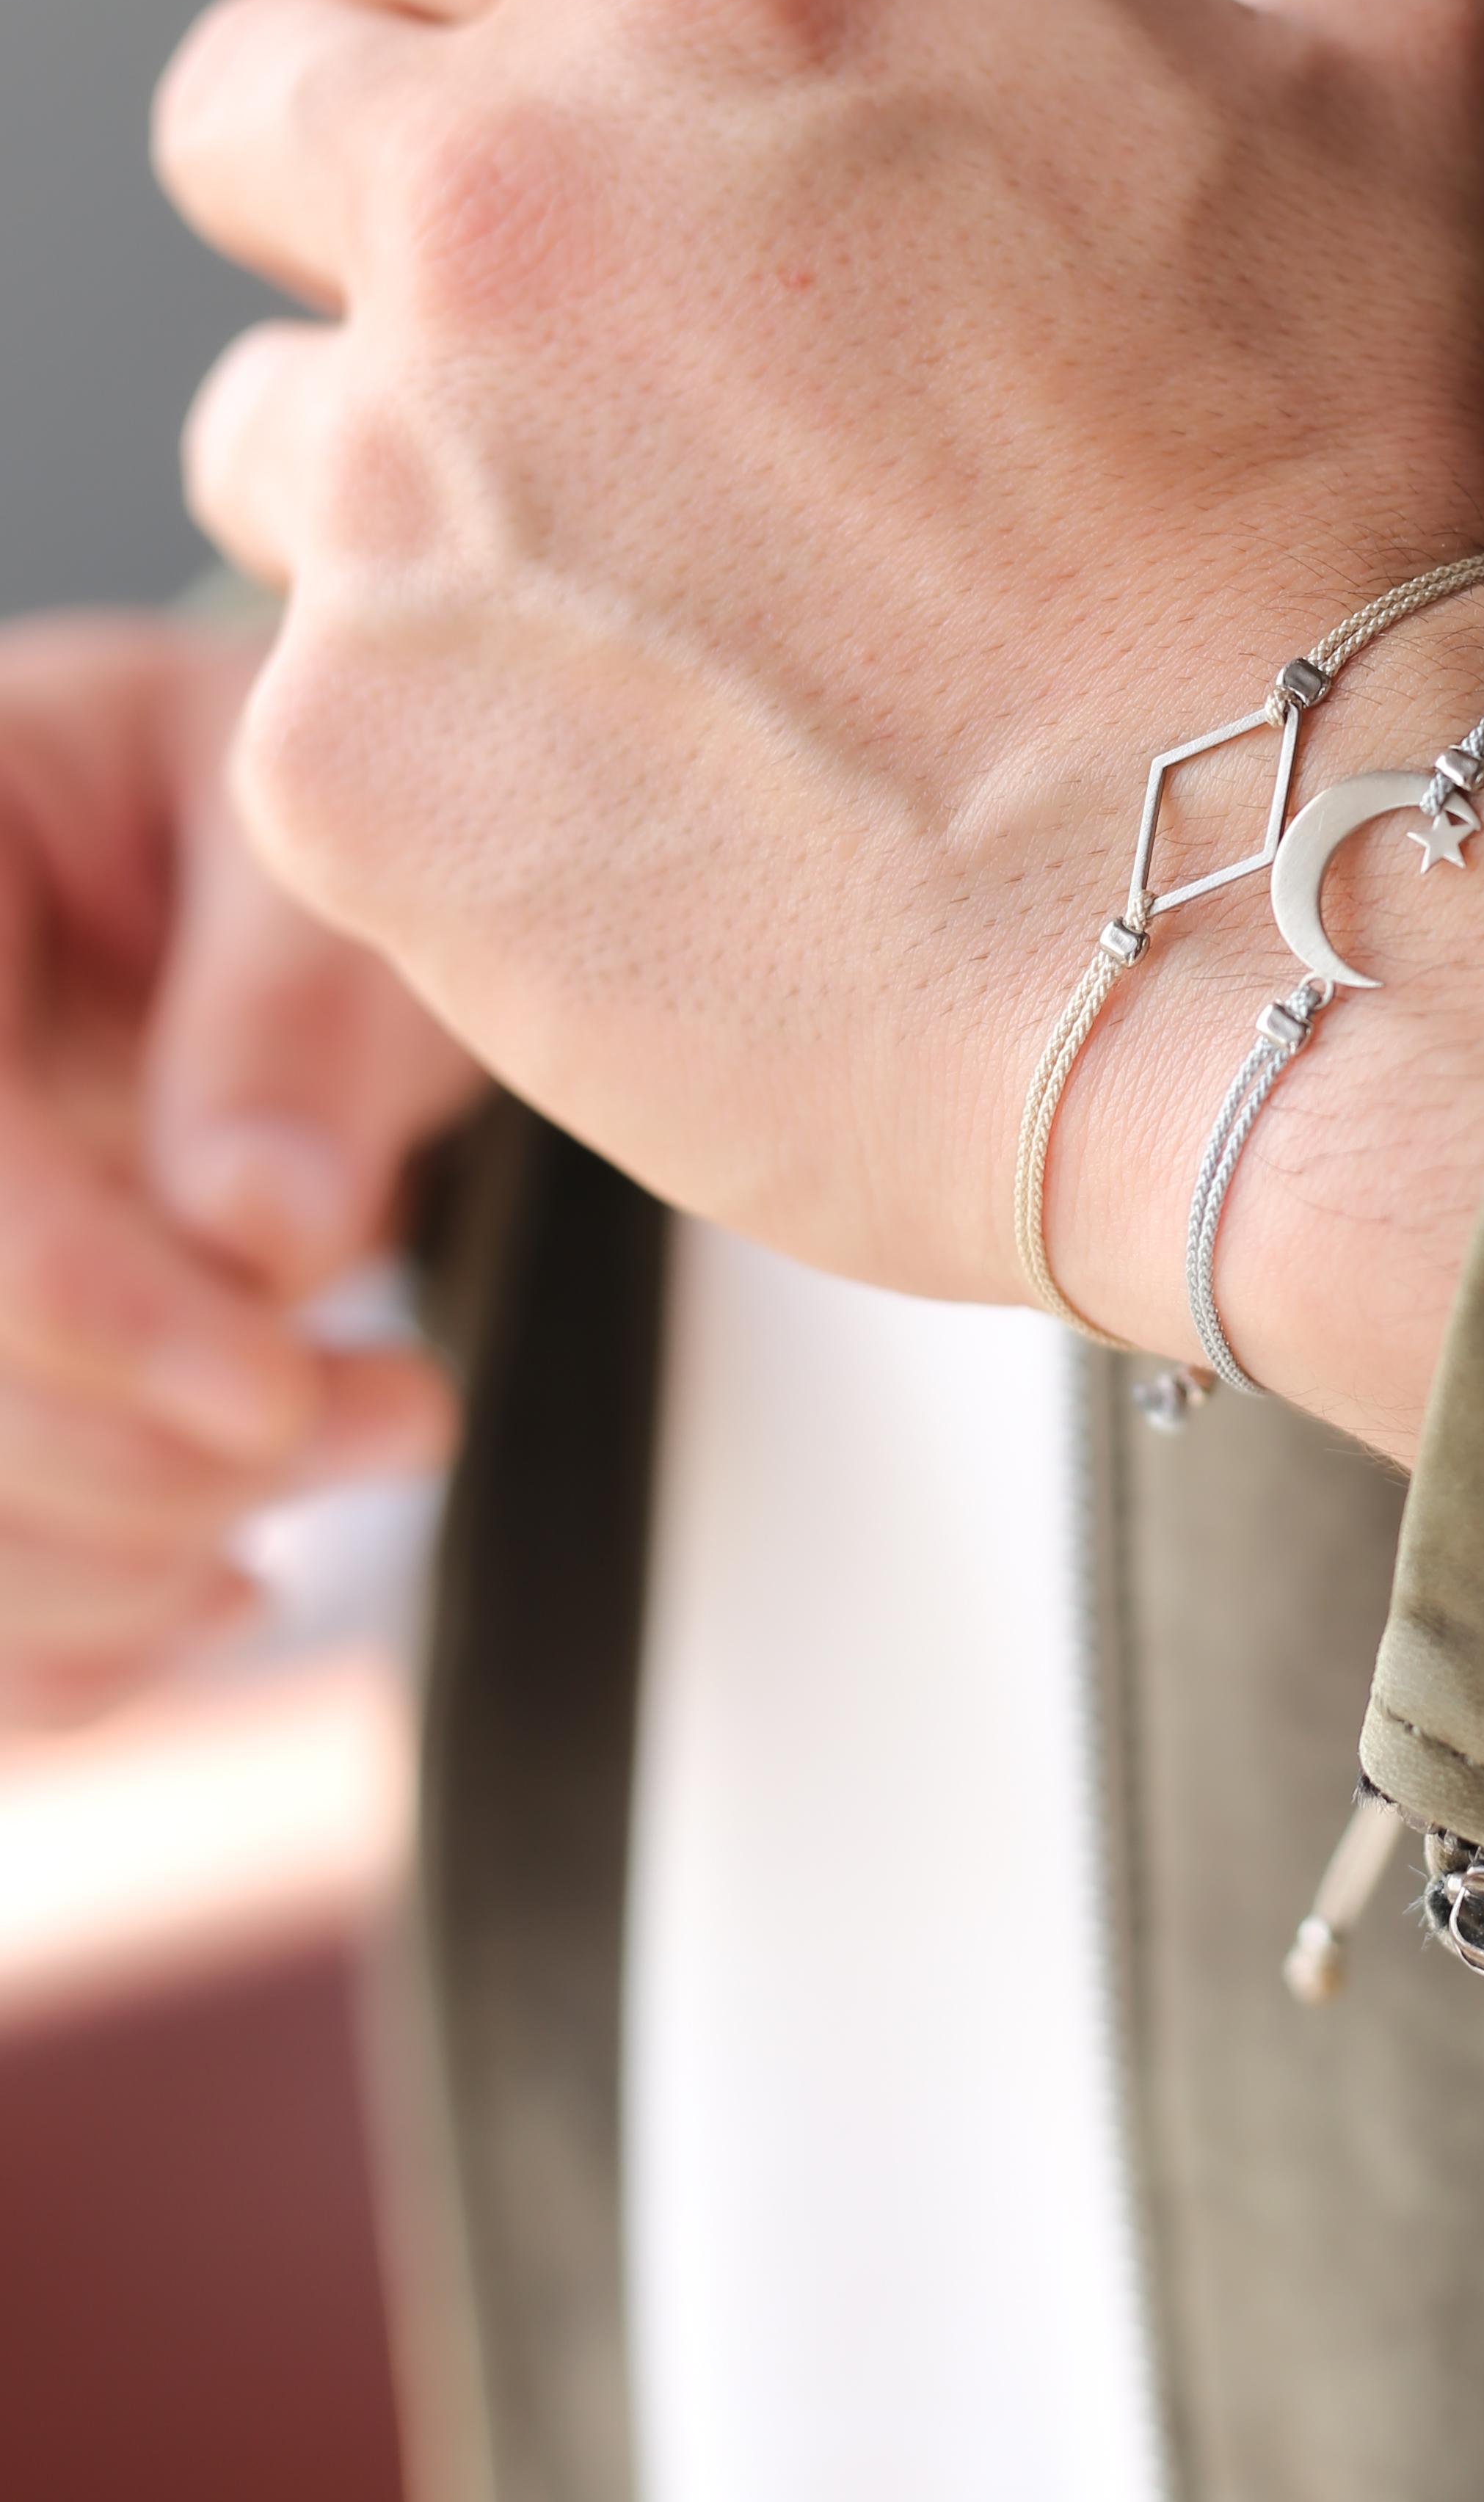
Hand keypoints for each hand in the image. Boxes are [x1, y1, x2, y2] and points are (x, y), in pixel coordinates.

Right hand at [0, 617, 481, 1721]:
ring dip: (130, 1562)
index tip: (276, 1393)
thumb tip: (264, 1228)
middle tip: (399, 1414)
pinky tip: (221, 1575)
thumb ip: (295, 1013)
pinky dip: (66, 1645)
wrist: (237, 933)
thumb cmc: (293, 856)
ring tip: (373, 1443)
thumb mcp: (331, 867)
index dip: (83, 1308)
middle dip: (141, 1458)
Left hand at [157, 0, 1483, 1453]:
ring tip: (680, 624)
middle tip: (601, 361)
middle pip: (248, 119)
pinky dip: (461, 753)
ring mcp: (392, 494)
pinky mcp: (352, 771)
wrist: (1332, 909)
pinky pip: (312, 719)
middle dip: (381, 203)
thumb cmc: (1408, 498)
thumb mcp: (1421, 63)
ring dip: (416, 494)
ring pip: (267, 439)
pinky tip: (693, 806)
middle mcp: (497, 199)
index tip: (517, 66)